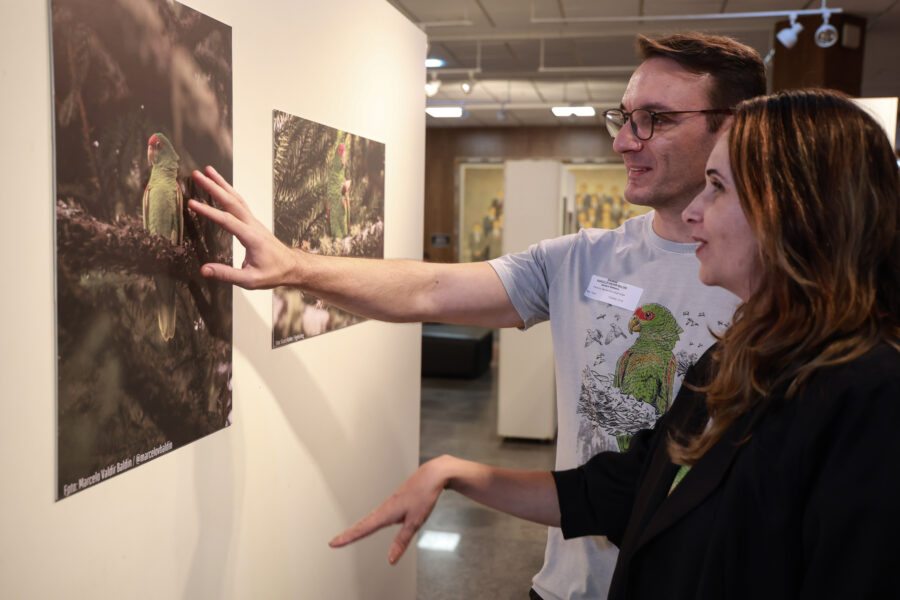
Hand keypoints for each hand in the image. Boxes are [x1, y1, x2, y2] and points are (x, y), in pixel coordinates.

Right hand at [188, 166, 299, 288]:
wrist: (292, 267)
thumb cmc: (274, 273)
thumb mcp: (250, 280)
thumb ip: (226, 274)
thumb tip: (204, 270)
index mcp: (252, 238)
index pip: (227, 221)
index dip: (208, 212)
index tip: (192, 203)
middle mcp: (253, 225)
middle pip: (231, 201)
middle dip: (213, 187)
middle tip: (197, 174)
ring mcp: (254, 221)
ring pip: (236, 198)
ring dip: (221, 184)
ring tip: (207, 171)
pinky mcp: (253, 222)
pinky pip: (239, 203)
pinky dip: (228, 192)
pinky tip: (221, 186)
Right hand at [329, 456, 450, 564]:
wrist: (431, 475)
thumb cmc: (424, 495)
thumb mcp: (415, 522)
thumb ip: (401, 542)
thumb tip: (391, 560)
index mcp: (386, 513)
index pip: (363, 529)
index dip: (347, 537)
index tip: (333, 543)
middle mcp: (384, 508)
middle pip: (362, 524)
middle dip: (348, 534)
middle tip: (334, 542)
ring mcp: (388, 505)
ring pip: (368, 519)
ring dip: (356, 528)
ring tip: (346, 536)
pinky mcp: (394, 503)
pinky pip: (376, 514)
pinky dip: (367, 521)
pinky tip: (368, 524)